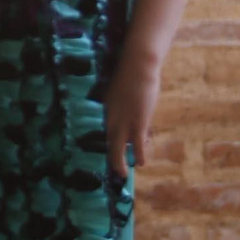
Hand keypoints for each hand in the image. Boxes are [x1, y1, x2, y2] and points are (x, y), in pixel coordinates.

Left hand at [104, 47, 160, 177]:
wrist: (138, 65)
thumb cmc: (131, 74)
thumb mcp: (120, 91)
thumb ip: (120, 104)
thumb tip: (126, 111)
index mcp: (104, 109)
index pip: (99, 131)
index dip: (102, 144)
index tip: (100, 155)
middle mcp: (110, 117)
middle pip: (106, 142)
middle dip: (109, 158)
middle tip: (111, 170)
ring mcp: (123, 120)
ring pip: (118, 147)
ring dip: (120, 162)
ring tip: (123, 174)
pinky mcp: (138, 122)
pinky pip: (137, 143)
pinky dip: (138, 154)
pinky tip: (140, 163)